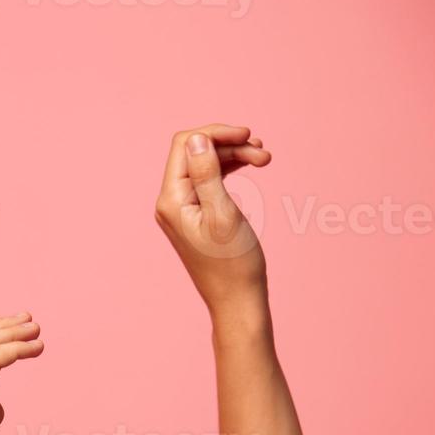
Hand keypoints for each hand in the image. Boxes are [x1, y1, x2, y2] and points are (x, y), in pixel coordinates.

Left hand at [154, 123, 272, 310]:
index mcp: (171, 200)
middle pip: (196, 153)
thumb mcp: (223, 213)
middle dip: (230, 145)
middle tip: (265, 153)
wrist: (237, 300)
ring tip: (265, 158)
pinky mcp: (197, 214)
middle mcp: (170, 202)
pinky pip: (210, 180)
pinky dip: (231, 169)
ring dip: (235, 156)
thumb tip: (196, 139)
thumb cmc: (233, 264)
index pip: (185, 145)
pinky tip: (252, 166)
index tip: (248, 135)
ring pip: (206, 165)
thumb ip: (207, 174)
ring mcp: (182, 208)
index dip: (216, 133)